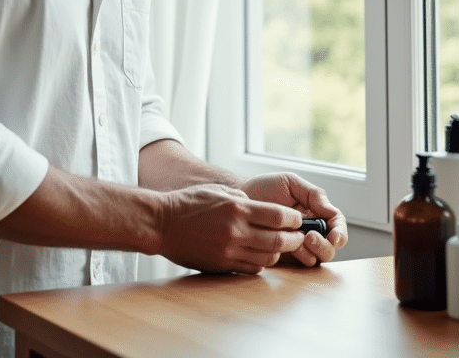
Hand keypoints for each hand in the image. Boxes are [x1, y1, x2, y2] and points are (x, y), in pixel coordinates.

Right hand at [156, 183, 304, 273]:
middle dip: (294, 239)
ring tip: (280, 246)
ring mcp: (229, 251)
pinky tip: (260, 255)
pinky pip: (251, 268)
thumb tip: (263, 208)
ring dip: (278, 252)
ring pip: (267, 257)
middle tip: (298, 236)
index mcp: (237, 208)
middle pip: (278, 240)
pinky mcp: (222, 265)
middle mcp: (236, 231)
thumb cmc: (187, 203)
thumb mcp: (218, 191)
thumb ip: (243, 199)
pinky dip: (261, 262)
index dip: (293, 219)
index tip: (297, 219)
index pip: (278, 216)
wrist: (161, 224)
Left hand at [236, 173, 348, 265]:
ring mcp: (297, 244)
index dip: (340, 233)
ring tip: (299, 241)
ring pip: (317, 258)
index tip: (334, 236)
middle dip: (325, 245)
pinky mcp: (284, 255)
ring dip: (313, 252)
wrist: (239, 198)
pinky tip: (287, 249)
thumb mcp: (291, 184)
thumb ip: (314, 195)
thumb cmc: (264, 188)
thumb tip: (331, 212)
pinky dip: (298, 258)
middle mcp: (310, 230)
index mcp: (315, 213)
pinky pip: (297, 263)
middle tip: (309, 236)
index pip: (337, 225)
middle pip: (331, 246)